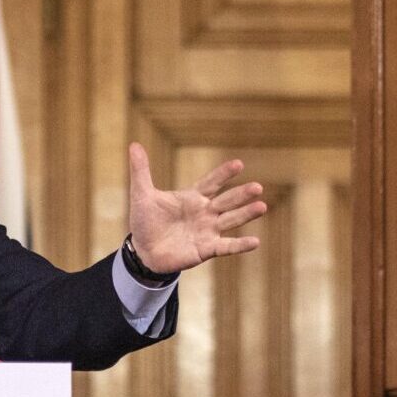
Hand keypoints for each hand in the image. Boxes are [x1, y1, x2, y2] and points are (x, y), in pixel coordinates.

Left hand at [125, 143, 266, 273]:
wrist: (143, 252)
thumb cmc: (145, 222)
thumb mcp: (142, 195)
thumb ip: (141, 171)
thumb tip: (134, 144)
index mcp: (193, 197)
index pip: (212, 182)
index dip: (224, 174)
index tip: (238, 164)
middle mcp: (205, 213)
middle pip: (227, 201)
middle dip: (241, 194)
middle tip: (257, 187)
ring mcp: (208, 231)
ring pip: (231, 220)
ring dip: (246, 214)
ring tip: (262, 206)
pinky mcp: (206, 249)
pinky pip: (226, 247)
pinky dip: (240, 245)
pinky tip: (255, 242)